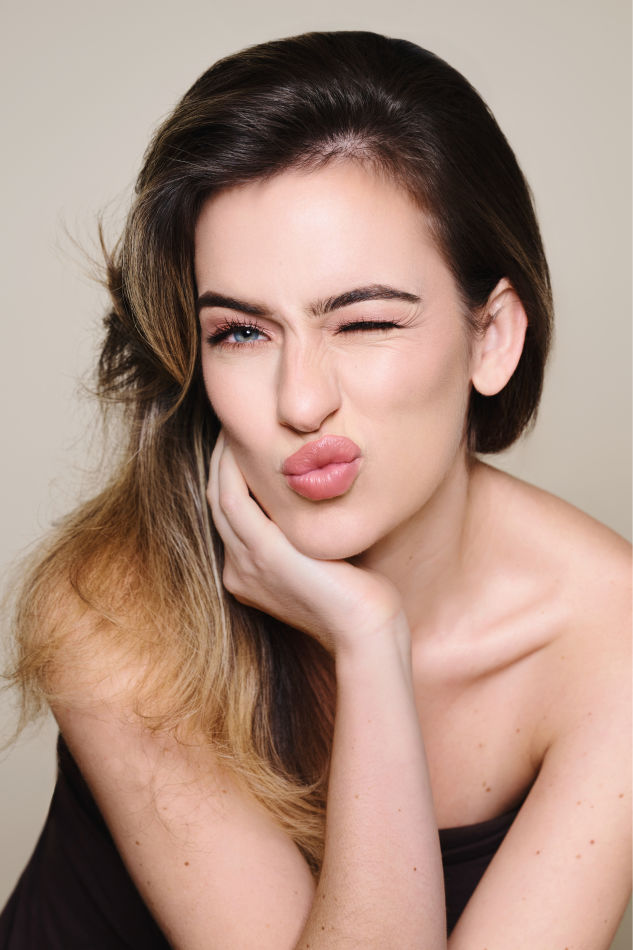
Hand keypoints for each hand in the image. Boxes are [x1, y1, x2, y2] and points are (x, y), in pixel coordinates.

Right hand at [207, 432, 404, 654]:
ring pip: (219, 496)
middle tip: (235, 425)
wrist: (366, 631)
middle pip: (217, 502)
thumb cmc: (358, 598)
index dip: (231, 477)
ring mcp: (246, 563)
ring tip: (235, 425)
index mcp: (248, 574)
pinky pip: (233, 499)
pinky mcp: (264, 552)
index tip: (245, 446)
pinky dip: (231, 469)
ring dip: (222, 457)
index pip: (230, 515)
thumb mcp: (322, 560)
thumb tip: (315, 497)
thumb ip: (306, 535)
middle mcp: (238, 570)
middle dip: (222, 460)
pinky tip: (239, 444)